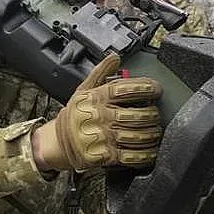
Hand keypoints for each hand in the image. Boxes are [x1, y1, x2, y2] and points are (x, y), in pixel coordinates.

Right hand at [32, 53, 162, 170]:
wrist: (57, 142)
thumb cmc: (74, 115)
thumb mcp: (83, 89)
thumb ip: (101, 72)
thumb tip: (115, 57)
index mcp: (97, 98)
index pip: (126, 89)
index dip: (145, 88)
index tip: (156, 89)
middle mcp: (101, 117)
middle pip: (137, 114)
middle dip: (153, 114)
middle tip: (156, 113)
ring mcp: (104, 137)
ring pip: (138, 135)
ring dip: (153, 133)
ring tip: (156, 130)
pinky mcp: (106, 156)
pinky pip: (132, 156)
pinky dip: (146, 154)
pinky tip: (151, 150)